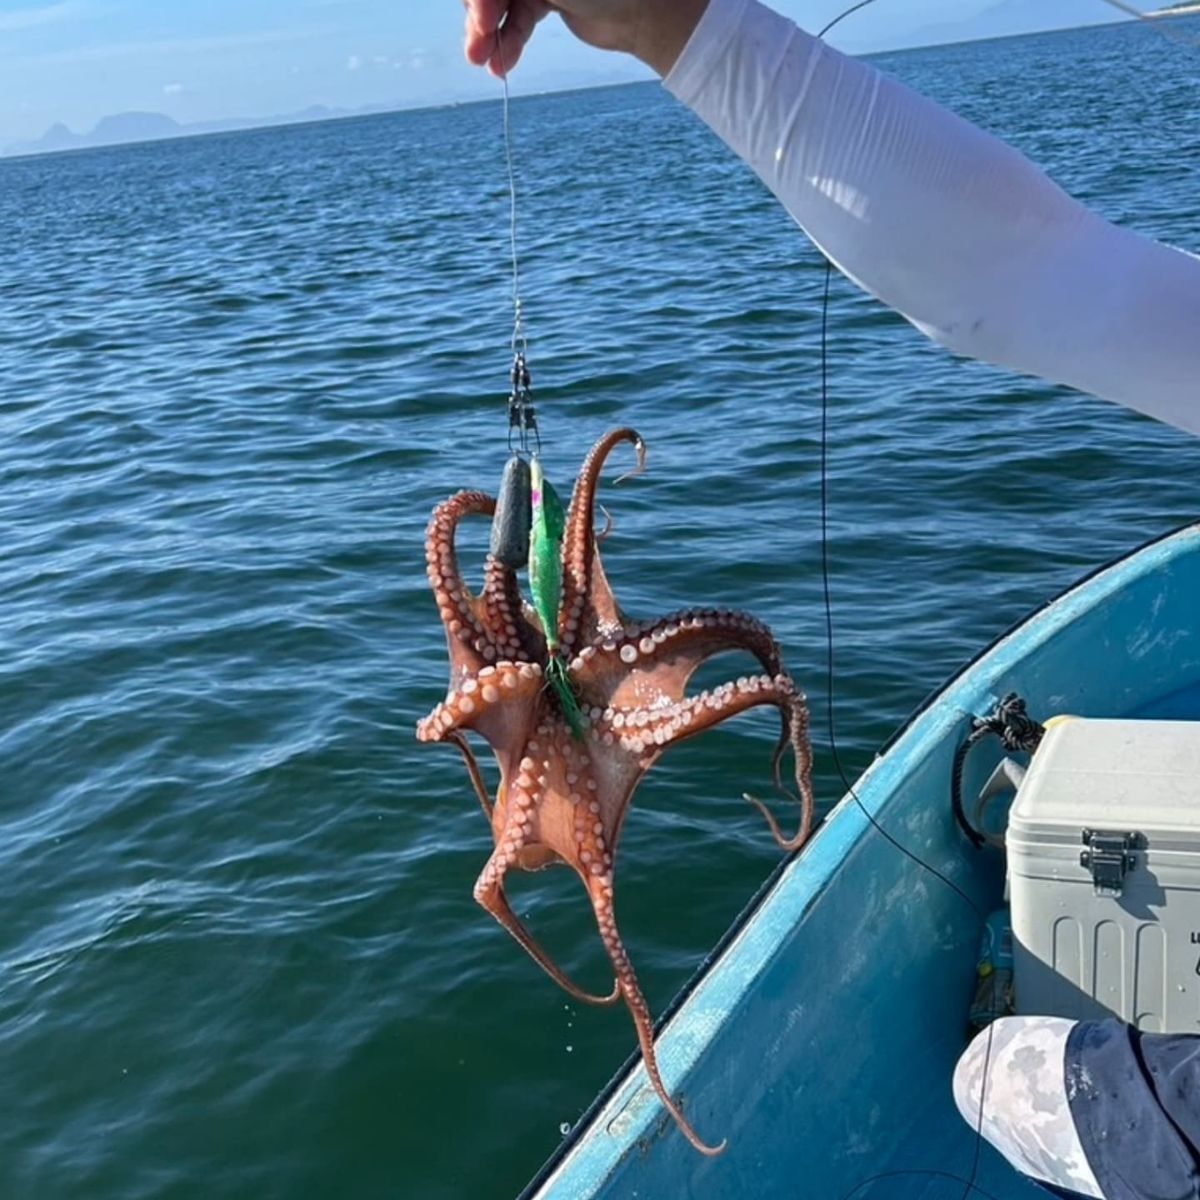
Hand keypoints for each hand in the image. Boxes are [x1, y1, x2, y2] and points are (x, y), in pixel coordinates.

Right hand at [462, 0, 707, 77]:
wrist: (649, 11)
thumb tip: (471, 5)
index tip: (480, 17)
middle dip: (480, 13)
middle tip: (475, 48)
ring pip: (500, 0)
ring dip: (489, 34)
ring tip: (483, 63)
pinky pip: (518, 17)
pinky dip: (509, 40)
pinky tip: (501, 66)